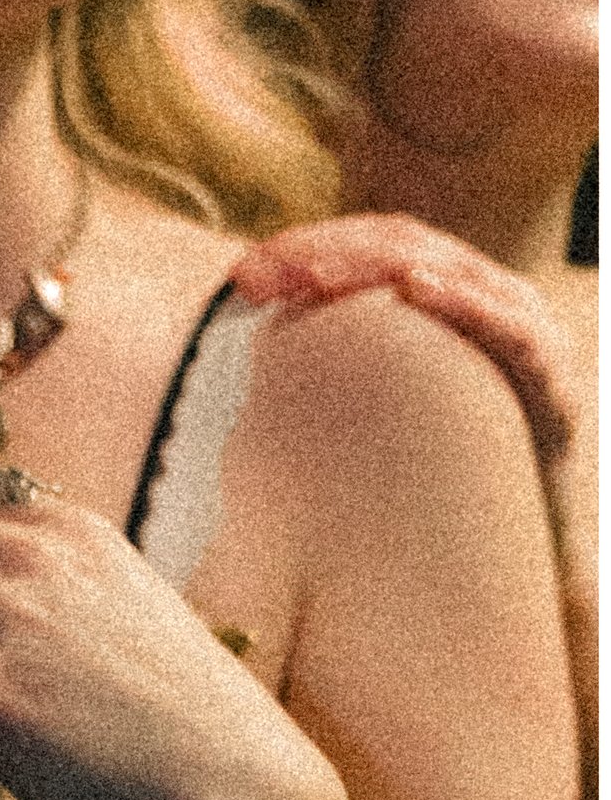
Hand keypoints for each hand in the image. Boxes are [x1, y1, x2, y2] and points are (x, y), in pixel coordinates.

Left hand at [233, 216, 578, 477]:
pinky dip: (466, 303)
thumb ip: (325, 371)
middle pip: (406, 249)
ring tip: (314, 274)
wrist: (516, 554)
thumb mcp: (367, 413)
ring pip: (453, 273)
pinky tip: (415, 290)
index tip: (244, 272)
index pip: (378, 246)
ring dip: (379, 266)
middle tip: (261, 271)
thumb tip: (242, 344)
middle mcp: (491, 303)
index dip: (313, 246)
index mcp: (447, 300)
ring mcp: (529, 337)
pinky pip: (514, 330)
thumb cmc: (429, 482)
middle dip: (328, 252)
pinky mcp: (557, 384)